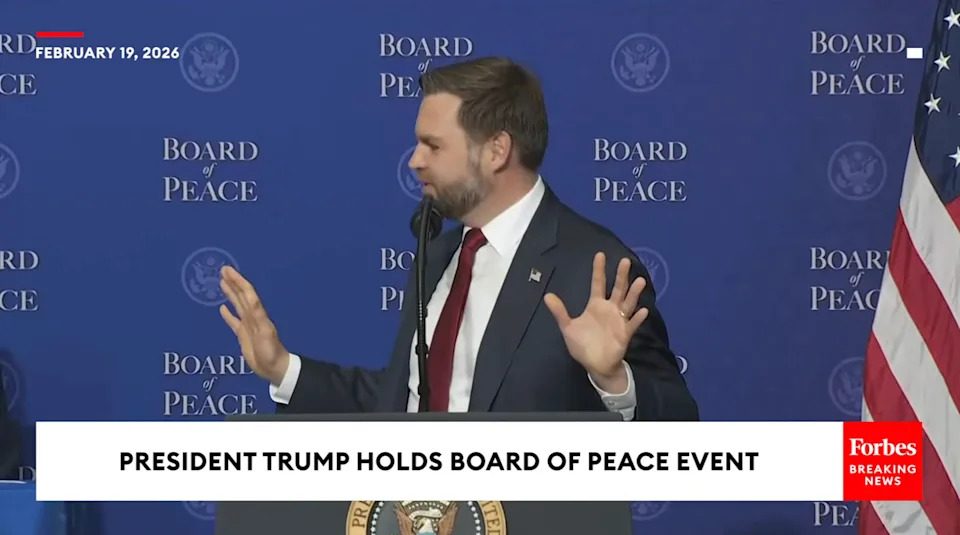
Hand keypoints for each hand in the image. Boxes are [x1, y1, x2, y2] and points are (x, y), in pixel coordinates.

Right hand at [218, 265, 289, 385]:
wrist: (274, 368)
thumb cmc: (271, 351)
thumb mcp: (265, 332)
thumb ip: (258, 316)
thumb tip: (251, 299)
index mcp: (258, 314)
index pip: (246, 293)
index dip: (238, 281)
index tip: (227, 270)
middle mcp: (252, 316)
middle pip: (241, 296)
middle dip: (233, 282)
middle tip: (222, 270)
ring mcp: (248, 325)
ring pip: (237, 305)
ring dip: (230, 294)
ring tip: (221, 282)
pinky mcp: (243, 335)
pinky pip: (234, 322)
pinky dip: (228, 314)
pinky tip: (222, 308)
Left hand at [544, 252, 648, 385]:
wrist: (595, 365)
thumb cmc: (582, 345)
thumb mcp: (568, 328)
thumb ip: (560, 312)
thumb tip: (547, 296)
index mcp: (596, 305)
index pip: (598, 284)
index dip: (598, 270)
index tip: (600, 255)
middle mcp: (609, 309)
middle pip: (617, 289)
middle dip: (621, 276)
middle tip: (625, 261)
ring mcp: (619, 320)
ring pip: (628, 303)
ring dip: (634, 293)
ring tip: (639, 281)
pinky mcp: (625, 333)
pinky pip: (632, 324)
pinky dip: (637, 318)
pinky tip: (642, 311)